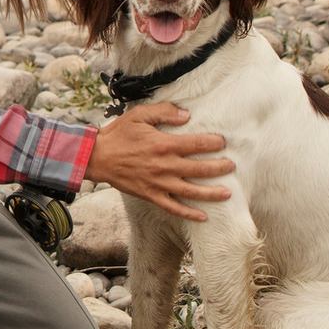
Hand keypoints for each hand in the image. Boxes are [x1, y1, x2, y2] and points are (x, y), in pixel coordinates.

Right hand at [85, 102, 231, 221]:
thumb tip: (186, 115)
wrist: (97, 157)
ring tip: (227, 193)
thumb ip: (164, 112)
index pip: (196, 144)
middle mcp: (164, 165)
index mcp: (163, 144)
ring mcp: (158, 183)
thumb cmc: (118, 134)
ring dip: (211, 193)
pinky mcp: (151, 195)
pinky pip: (173, 207)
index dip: (212, 143)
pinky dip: (188, 213)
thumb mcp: (139, 115)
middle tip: (231, 166)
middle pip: (198, 169)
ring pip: (190, 191)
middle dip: (218, 168)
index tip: (222, 142)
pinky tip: (203, 216)